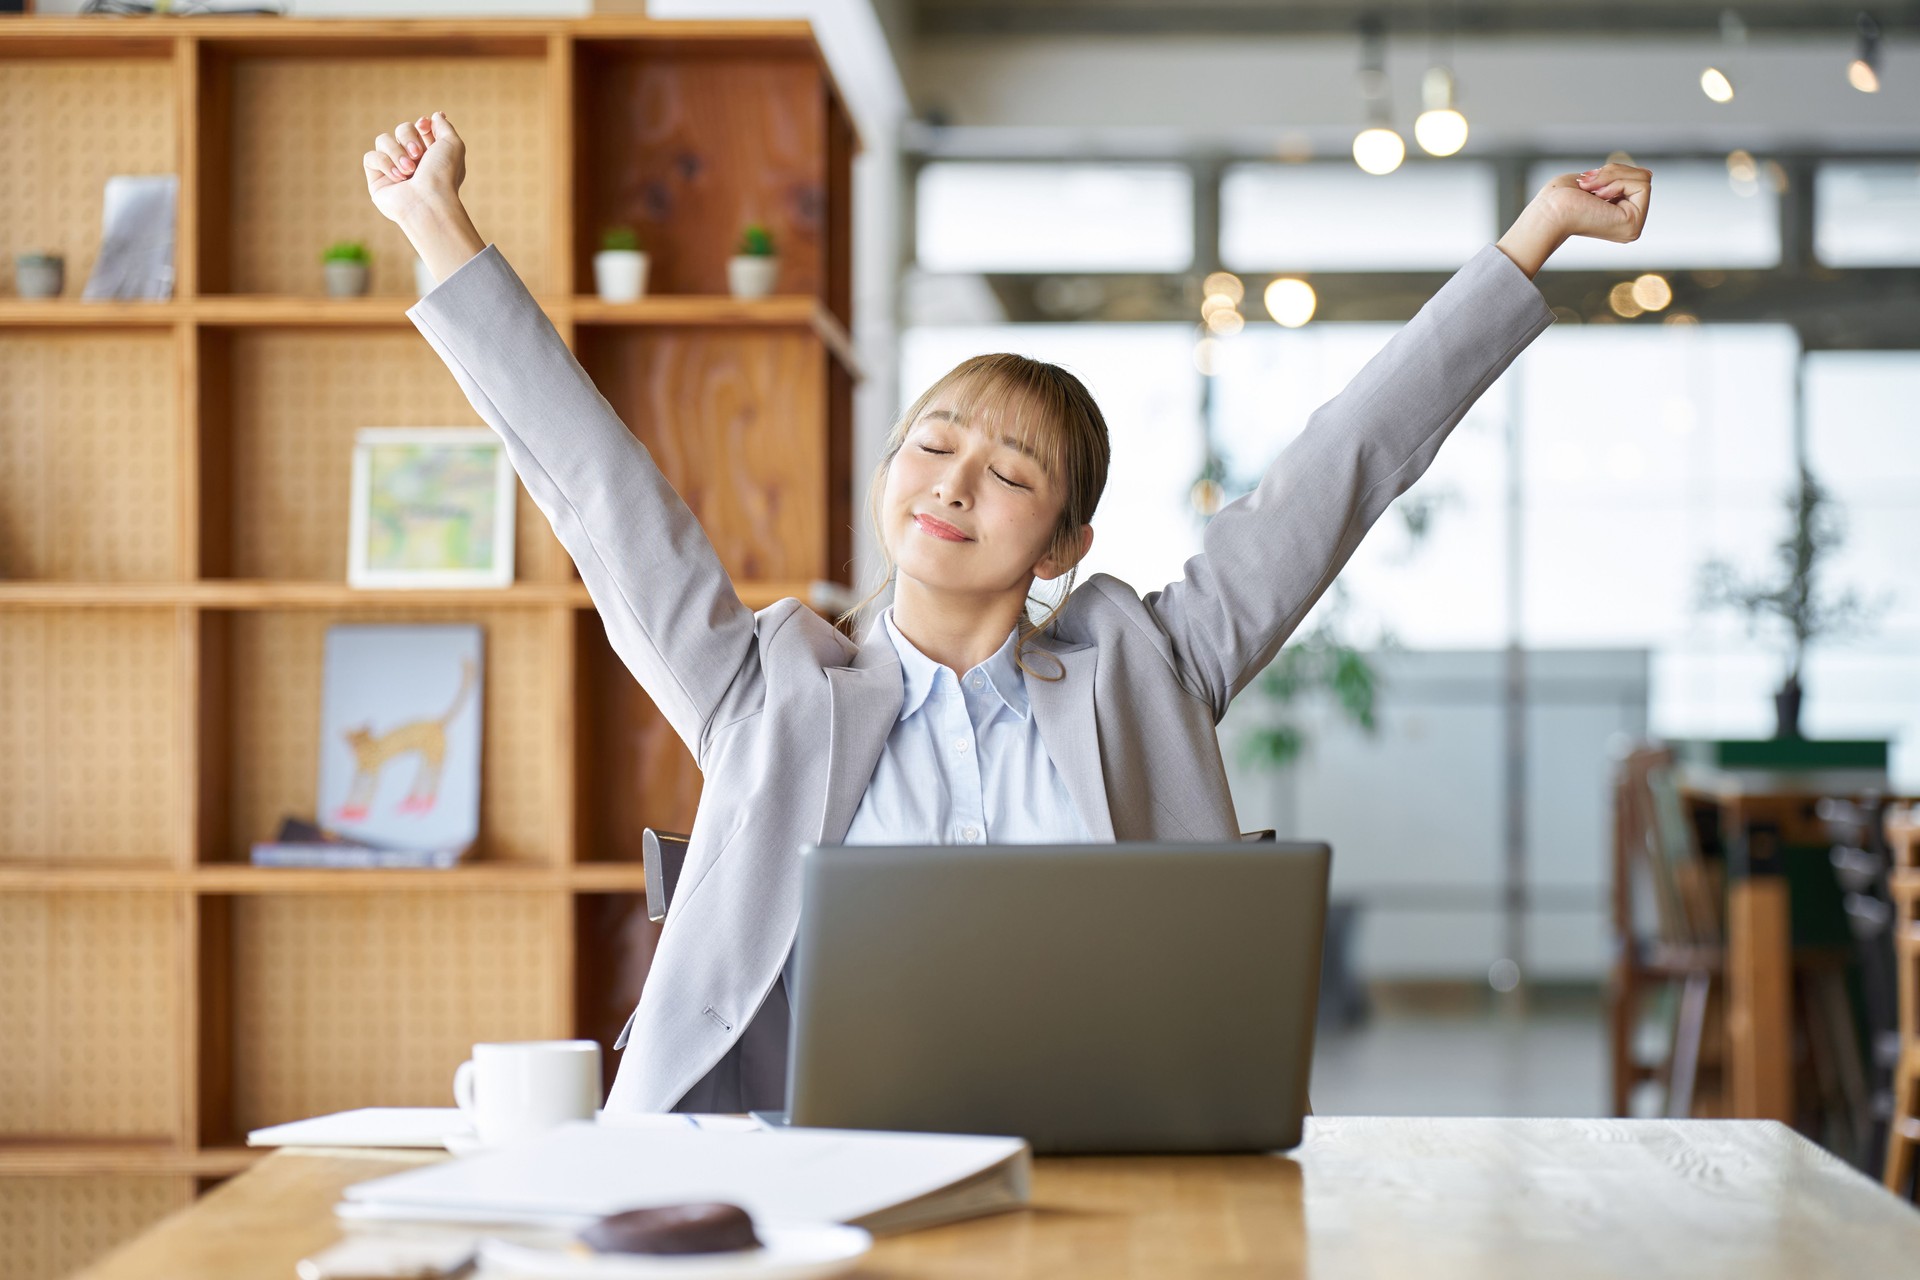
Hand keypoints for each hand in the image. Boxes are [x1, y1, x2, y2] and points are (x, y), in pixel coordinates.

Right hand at [364, 111, 465, 225]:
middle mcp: (412, 160)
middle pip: (401, 129)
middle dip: (409, 138)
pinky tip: (398, 178)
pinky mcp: (377, 179)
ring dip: (396, 152)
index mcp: (431, 154)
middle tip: (418, 155)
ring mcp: (393, 169)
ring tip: (409, 170)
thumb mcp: (453, 145)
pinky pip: (371, 156)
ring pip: (383, 140)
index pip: (419, 127)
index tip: (425, 127)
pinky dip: (384, 163)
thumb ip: (444, 127)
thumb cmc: (443, 175)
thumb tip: (436, 115)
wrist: (429, 201)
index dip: (421, 125)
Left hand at [1535, 162, 1651, 244]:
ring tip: (1592, 191)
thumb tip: (1647, 174)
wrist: (1548, 211)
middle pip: (1643, 176)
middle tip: (1588, 185)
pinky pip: (1642, 186)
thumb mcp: (1596, 179)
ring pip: (1644, 178)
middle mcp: (1631, 223)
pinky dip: (1618, 183)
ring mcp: (1634, 226)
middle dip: (1614, 171)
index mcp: (1621, 214)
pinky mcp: (1634, 224)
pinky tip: (1598, 198)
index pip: (1637, 177)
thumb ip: (1621, 177)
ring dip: (1613, 177)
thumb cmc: (1561, 197)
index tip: (1588, 182)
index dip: (1614, 171)